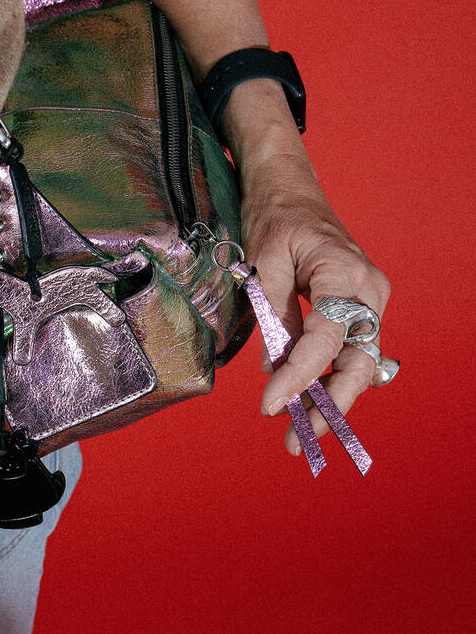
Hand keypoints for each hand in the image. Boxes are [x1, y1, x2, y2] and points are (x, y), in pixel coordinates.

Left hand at [240, 150, 391, 454]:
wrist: (290, 192)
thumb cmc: (276, 219)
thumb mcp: (263, 263)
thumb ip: (273, 316)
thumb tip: (272, 368)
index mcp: (345, 274)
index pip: (325, 339)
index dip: (299, 377)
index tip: (271, 406)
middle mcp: (368, 291)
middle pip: (358, 361)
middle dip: (330, 405)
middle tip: (298, 441)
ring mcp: (369, 301)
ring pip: (357, 363)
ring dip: (330, 399)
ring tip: (299, 434)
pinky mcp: (359, 309)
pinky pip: (349, 351)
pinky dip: (330, 378)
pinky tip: (308, 403)